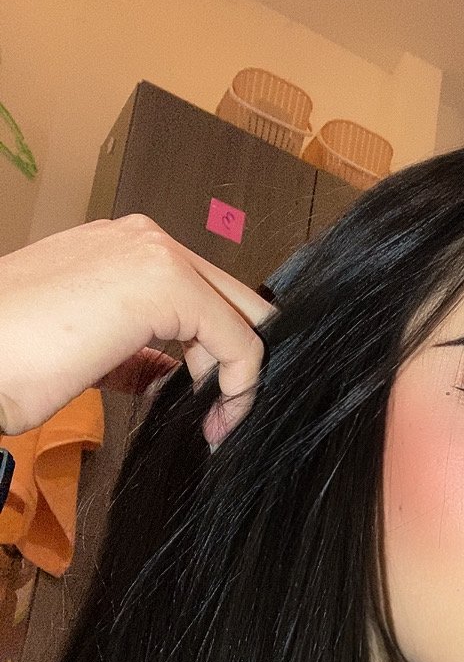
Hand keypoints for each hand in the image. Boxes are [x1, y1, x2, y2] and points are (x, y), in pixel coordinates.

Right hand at [0, 216, 270, 443]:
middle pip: (232, 299)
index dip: (218, 353)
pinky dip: (241, 385)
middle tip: (222, 415)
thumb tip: (172, 374)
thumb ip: (140, 355)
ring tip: (214, 422)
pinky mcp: (167, 283)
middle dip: (236, 361)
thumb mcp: (92, 355)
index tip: (211, 406)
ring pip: (242, 318)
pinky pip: (238, 339)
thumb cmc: (12, 359)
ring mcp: (154, 253)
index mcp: (120, 247)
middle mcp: (141, 239)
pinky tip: (217, 418)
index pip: (202, 293)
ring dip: (238, 378)